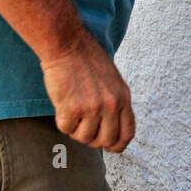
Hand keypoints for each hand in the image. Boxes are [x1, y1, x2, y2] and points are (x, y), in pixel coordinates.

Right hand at [40, 30, 134, 152]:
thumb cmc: (86, 58)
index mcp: (123, 97)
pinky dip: (62, 121)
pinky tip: (62, 104)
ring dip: (75, 129)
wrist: (67, 44)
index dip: (117, 145)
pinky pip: (66, 129)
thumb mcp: (112, 80)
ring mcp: (92, 108)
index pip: (127, 133)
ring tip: (72, 110)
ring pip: (84, 138)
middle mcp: (110, 105)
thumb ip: (114, 102)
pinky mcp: (71, 108)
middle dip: (93, 139)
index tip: (108, 146)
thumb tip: (110, 129)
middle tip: (83, 126)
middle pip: (105, 141)